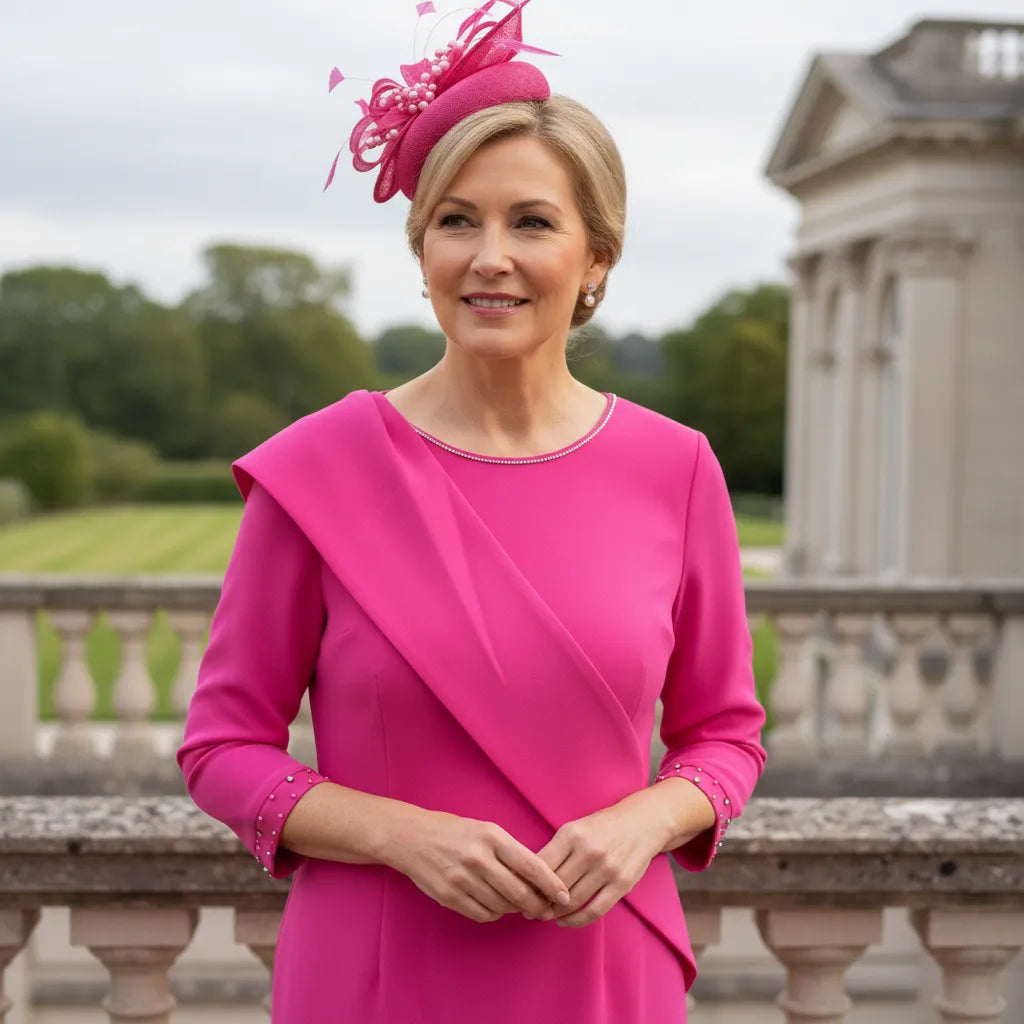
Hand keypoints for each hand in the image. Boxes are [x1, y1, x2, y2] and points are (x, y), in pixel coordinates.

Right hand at [385, 809, 571, 923]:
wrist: (411, 838)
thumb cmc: (454, 831)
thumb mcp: (485, 829)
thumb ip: (510, 851)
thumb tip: (537, 878)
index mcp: (492, 837)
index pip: (531, 865)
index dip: (551, 884)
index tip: (564, 895)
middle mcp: (479, 858)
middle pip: (519, 892)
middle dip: (538, 905)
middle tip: (546, 910)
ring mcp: (463, 880)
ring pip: (502, 906)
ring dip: (515, 909)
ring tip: (517, 903)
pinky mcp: (450, 897)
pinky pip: (483, 914)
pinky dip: (494, 913)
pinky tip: (495, 904)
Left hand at [536, 794, 673, 928]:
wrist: (643, 821)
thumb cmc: (602, 827)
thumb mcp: (575, 829)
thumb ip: (556, 850)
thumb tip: (529, 878)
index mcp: (571, 834)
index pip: (541, 866)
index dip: (527, 884)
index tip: (519, 893)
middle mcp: (588, 851)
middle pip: (555, 886)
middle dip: (539, 902)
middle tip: (529, 909)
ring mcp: (606, 868)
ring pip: (573, 901)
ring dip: (555, 912)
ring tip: (545, 915)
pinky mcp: (622, 884)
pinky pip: (594, 910)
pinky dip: (576, 920)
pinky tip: (564, 920)